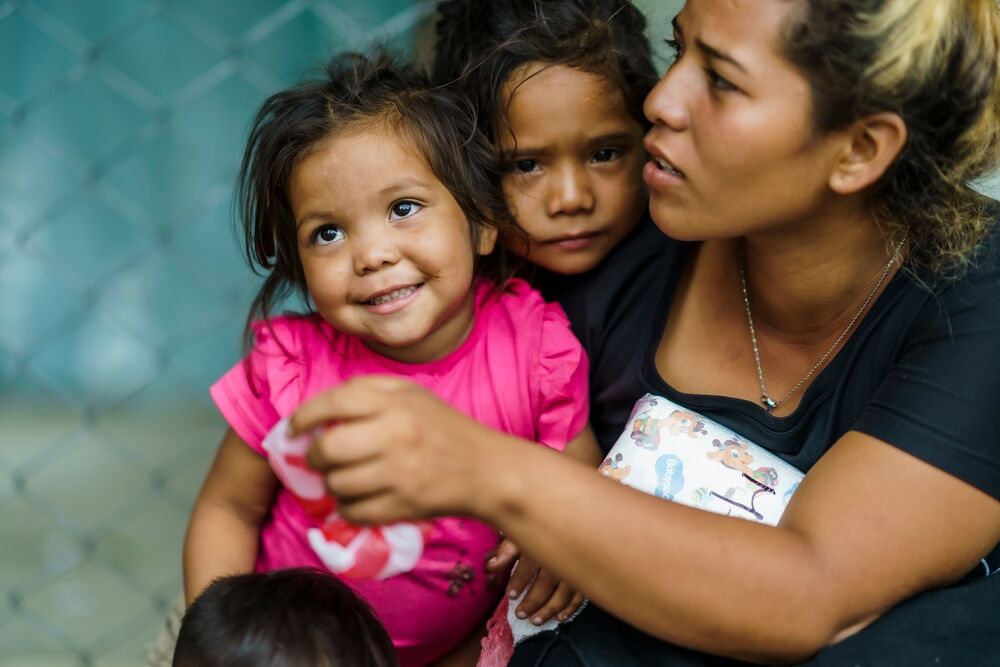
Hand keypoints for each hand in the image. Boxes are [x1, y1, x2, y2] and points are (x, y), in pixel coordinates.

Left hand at [291, 375, 510, 523]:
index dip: (303, 417)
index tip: (293, 430)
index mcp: (395, 402)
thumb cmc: (445, 428)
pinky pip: (354, 512)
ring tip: (343, 479)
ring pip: (337, 484)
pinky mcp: (402, 505)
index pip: (333, 404)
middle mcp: (395, 434)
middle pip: (328, 449)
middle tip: (319, 459)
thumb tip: (320, 411)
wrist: (487, 470)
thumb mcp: (412, 395)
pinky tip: (358, 500)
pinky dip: (348, 509)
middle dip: (314, 457)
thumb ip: (368, 392)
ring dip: (332, 485)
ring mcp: (398, 473)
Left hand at [487, 537, 584, 624]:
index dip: (519, 581)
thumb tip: (490, 567)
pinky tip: (560, 617)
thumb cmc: (541, 529)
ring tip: (535, 620)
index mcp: (542, 542)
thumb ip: (506, 551)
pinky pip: (581, 594)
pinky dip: (571, 607)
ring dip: (550, 608)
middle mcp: (560, 554)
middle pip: (547, 582)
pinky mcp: (585, 573)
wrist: (571, 520)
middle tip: (520, 614)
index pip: (529, 565)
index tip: (511, 595)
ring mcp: (575, 565)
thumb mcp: (522, 535)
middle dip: (533, 601)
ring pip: (564, 592)